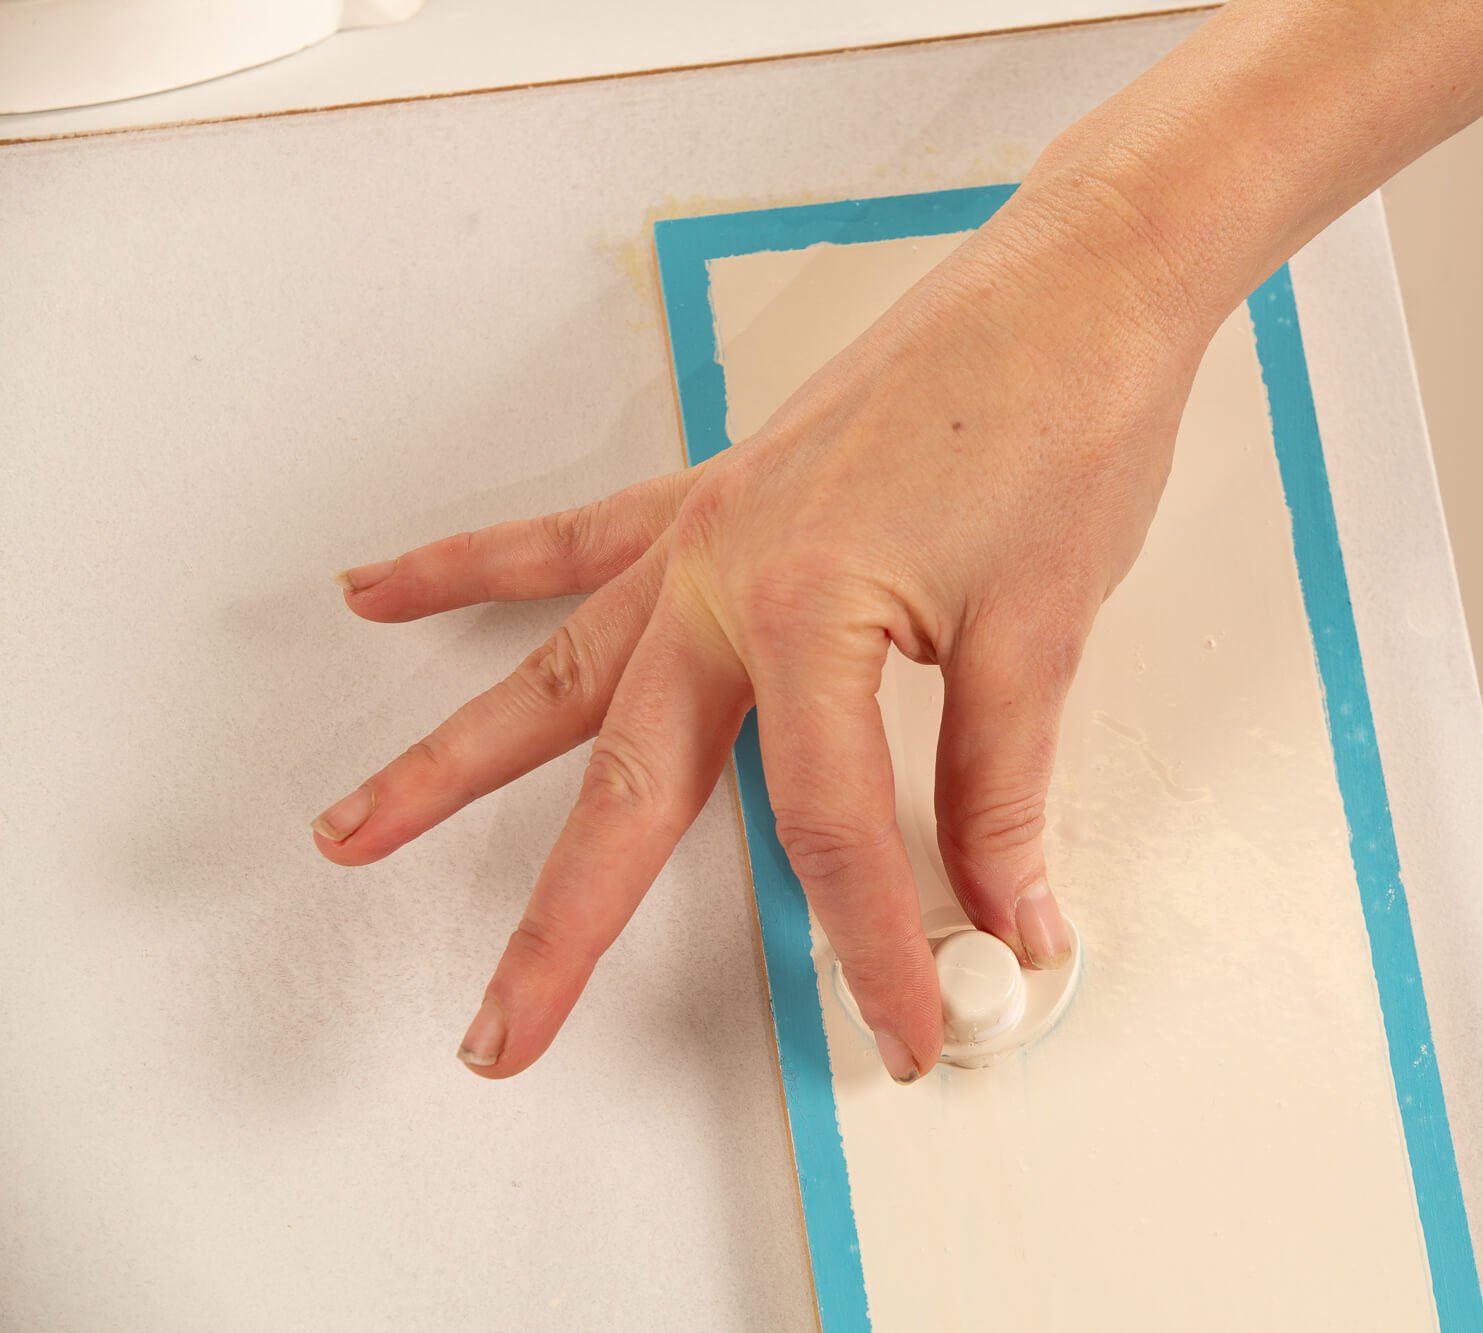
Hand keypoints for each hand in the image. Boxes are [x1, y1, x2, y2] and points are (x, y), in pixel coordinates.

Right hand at [312, 193, 1209, 1080]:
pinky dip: (477, 568)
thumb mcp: (1038, 630)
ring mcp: (706, 536)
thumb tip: (1004, 911)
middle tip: (499, 1032)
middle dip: (557, 925)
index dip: (869, 946)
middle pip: (626, 788)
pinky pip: (571, 544)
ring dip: (453, 762)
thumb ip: (997, 789)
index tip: (901, 1026)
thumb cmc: (1063, 421)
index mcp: (808, 615)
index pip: (826, 832)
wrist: (1076, 285)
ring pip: (554, 674)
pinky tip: (387, 588)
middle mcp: (725, 578)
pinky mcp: (716, 499)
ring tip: (354, 832)